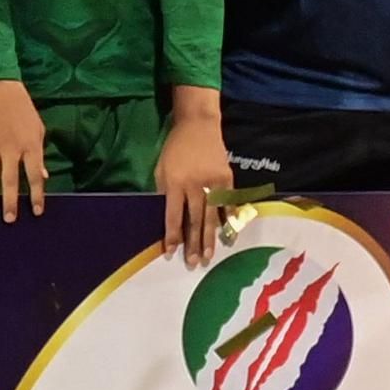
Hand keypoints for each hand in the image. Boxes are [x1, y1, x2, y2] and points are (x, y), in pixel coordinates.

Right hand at [0, 80, 48, 222]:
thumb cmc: (21, 108)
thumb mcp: (37, 129)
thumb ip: (38, 153)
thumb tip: (42, 175)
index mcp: (30, 145)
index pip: (35, 175)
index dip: (37, 194)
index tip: (37, 211)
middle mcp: (11, 148)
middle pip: (11, 179)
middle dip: (11, 200)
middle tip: (9, 219)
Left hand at [152, 110, 228, 265]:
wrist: (198, 126)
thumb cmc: (175, 149)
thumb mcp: (161, 168)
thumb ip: (164, 193)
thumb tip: (167, 218)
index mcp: (175, 182)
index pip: (173, 215)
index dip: (172, 235)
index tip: (170, 253)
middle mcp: (196, 184)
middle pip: (195, 220)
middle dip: (194, 243)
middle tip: (194, 263)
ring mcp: (215, 182)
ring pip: (213, 216)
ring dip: (211, 239)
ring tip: (209, 257)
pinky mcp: (228, 179)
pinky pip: (228, 205)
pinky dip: (228, 221)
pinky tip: (228, 237)